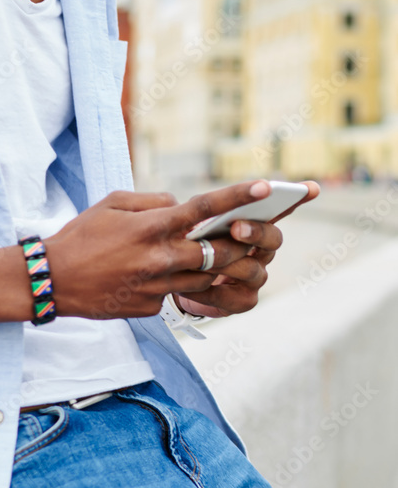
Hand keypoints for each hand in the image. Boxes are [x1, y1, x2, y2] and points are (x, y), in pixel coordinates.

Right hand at [45, 180, 277, 320]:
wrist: (54, 280)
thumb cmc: (81, 236)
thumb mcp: (112, 203)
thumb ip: (152, 201)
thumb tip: (179, 206)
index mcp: (151, 227)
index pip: (205, 208)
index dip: (238, 196)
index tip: (265, 186)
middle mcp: (160, 258)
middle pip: (219, 252)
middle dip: (241, 243)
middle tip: (251, 234)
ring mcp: (158, 286)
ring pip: (206, 278)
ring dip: (219, 267)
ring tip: (224, 255)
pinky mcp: (152, 308)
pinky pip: (178, 292)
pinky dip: (180, 282)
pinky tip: (166, 277)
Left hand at [176, 180, 320, 317]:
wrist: (175, 280)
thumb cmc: (188, 242)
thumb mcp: (190, 218)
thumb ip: (203, 208)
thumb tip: (196, 198)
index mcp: (254, 224)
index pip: (279, 209)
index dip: (297, 198)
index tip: (311, 188)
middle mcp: (262, 250)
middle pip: (273, 239)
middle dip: (256, 232)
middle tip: (236, 228)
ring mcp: (257, 276)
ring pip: (252, 269)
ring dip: (225, 263)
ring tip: (201, 259)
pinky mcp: (244, 300)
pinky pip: (231, 297)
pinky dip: (209, 291)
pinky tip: (191, 287)